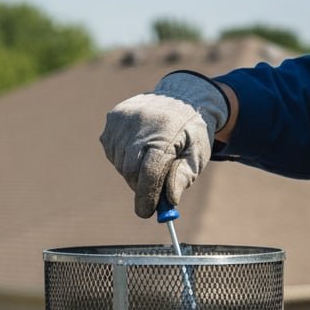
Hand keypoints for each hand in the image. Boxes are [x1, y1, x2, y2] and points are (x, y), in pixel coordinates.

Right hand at [100, 72, 228, 217]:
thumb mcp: (197, 156)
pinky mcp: (113, 117)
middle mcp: (142, 123)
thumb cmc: (192, 133)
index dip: (146, 196)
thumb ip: (182, 179)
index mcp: (167, 133)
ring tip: (151, 159)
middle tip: (152, 190)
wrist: (182, 97)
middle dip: (141, 186)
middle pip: (131, 170)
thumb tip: (165, 202)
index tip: (145, 213)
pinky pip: (112, 150)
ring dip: (132, 171)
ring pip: (120, 162)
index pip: (150, 172)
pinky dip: (123, 157)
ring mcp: (124, 118)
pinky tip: (139, 148)